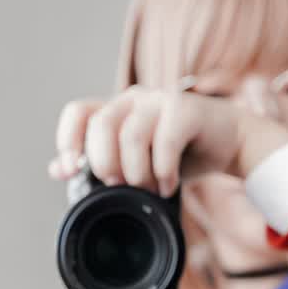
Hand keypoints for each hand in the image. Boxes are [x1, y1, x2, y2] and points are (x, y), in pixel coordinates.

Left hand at [49, 87, 287, 197]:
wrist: (230, 143)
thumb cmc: (180, 154)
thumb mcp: (135, 163)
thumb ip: (99, 163)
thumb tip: (57, 170)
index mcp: (116, 110)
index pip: (77, 112)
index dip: (68, 140)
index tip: (72, 169)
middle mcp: (133, 99)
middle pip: (101, 125)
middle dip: (106, 164)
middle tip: (122, 187)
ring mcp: (160, 99)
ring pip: (130, 135)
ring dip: (137, 173)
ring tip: (150, 190)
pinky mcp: (186, 108)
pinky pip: (164, 141)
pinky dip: (164, 172)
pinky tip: (170, 186)